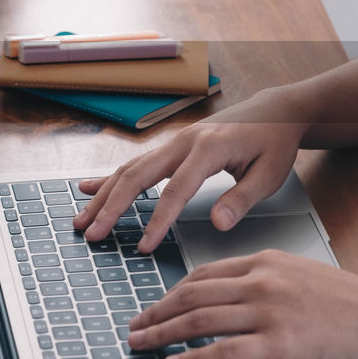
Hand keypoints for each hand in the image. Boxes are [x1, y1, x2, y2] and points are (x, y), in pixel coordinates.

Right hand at [72, 88, 310, 252]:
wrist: (275, 111)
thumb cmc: (274, 143)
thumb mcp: (270, 174)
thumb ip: (241, 199)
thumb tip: (219, 224)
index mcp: (207, 149)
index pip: (175, 190)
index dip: (157, 220)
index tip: (143, 246)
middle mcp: (183, 142)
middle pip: (137, 176)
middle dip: (111, 207)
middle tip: (92, 233)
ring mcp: (173, 142)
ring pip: (129, 169)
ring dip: (103, 195)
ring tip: (82, 219)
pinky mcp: (170, 147)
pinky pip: (135, 163)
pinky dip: (110, 178)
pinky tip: (89, 188)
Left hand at [127, 250, 357, 358]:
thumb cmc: (348, 300)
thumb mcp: (298, 272)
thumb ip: (261, 277)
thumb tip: (226, 293)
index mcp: (263, 262)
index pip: (202, 274)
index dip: (172, 292)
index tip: (155, 305)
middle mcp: (260, 282)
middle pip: (191, 296)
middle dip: (156, 312)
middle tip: (134, 326)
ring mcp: (267, 311)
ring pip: (199, 321)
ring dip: (163, 334)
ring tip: (142, 344)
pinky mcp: (278, 342)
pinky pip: (224, 351)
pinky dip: (193, 358)